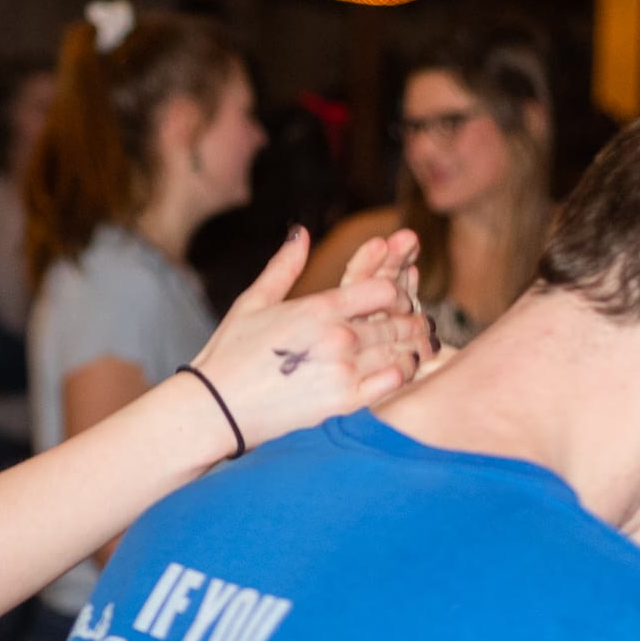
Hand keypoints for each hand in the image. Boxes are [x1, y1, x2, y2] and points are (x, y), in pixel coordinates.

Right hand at [188, 226, 426, 451]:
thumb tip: (301, 232)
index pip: (383, 290)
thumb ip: (284, 266)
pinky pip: (393, 382)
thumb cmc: (230, 353)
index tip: (395, 300)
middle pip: (397, 322)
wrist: (217, 408)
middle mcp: (337, 337)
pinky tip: (400, 370)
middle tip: (422, 324)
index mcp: (318, 308)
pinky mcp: (345, 402)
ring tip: (418, 346)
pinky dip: (403, 373)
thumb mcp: (253, 302)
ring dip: (413, 347)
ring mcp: (344, 371)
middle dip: (412, 320)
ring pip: (401, 352)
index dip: (396, 292)